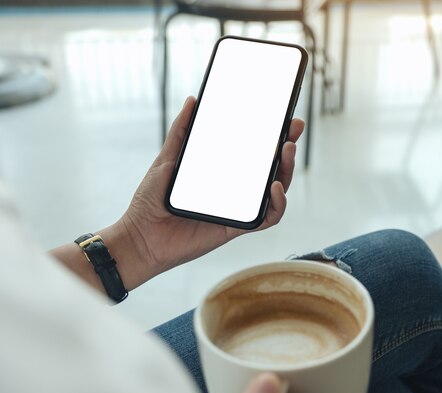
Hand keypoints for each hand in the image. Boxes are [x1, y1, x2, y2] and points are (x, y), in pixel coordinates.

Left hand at [108, 97, 304, 289]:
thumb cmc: (151, 202)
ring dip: (287, 170)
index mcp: (224, 173)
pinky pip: (267, 218)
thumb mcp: (167, 159)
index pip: (255, 153)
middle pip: (272, 168)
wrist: (140, 236)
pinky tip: (275, 187)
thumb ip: (180, 132)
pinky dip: (278, 204)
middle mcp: (236, 191)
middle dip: (288, 147)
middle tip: (294, 128)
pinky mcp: (237, 228)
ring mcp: (238, 209)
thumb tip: (193, 101)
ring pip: (276, 190)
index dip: (275, 136)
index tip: (286, 118)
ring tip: (287, 151)